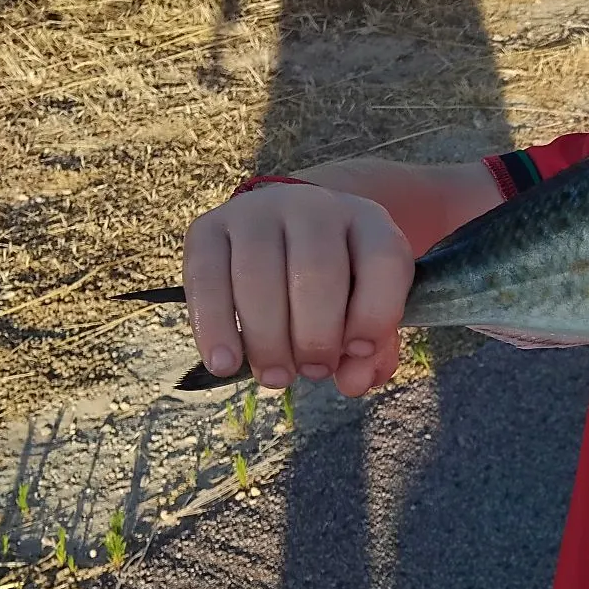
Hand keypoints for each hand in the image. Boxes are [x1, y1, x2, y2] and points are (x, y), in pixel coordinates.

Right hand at [182, 182, 413, 396]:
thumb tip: (354, 382)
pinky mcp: (207, 227)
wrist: (284, 231)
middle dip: (316, 336)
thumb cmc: (337, 282)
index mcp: (367, 220)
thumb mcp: (367, 304)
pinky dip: (215, 328)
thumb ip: (373, 346)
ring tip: (277, 377)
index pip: (382, 260)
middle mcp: (313, 206)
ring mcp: (257, 212)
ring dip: (268, 341)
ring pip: (259, 277)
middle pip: (316, 271)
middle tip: (314, 372)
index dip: (374, 314)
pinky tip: (226, 364)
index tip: (359, 352)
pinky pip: (206, 278)